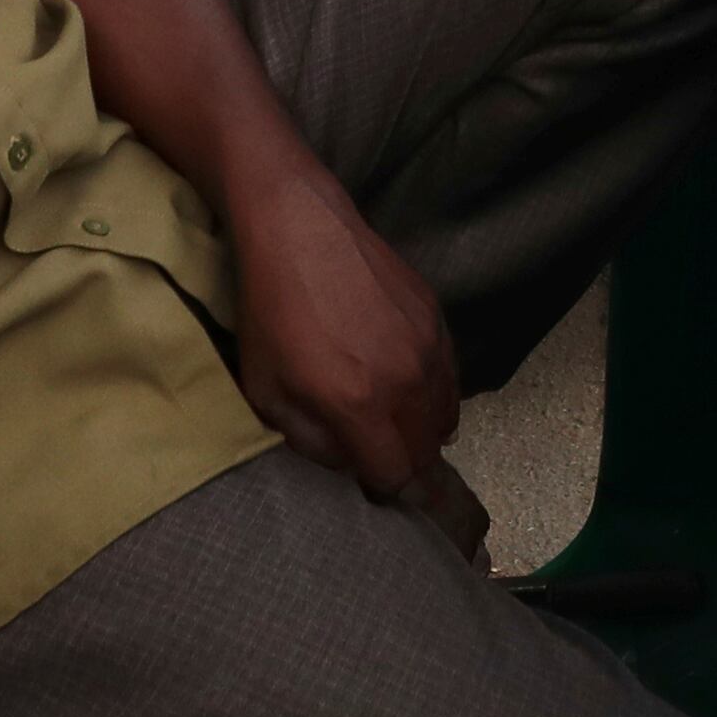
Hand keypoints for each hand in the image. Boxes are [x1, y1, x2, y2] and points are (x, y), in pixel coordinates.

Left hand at [223, 162, 459, 491]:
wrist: (299, 229)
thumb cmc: (271, 313)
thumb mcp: (265, 391)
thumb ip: (310, 441)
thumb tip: (348, 461)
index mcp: (360, 405)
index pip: (397, 475)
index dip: (383, 487)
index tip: (367, 480)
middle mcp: (407, 381)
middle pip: (429, 450)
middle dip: (407, 463)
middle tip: (381, 454)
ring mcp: (428, 346)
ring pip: (447, 414)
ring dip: (426, 430)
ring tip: (397, 422)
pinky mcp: (437, 317)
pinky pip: (450, 375)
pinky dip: (435, 392)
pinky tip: (407, 382)